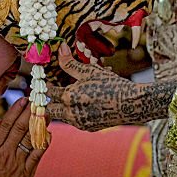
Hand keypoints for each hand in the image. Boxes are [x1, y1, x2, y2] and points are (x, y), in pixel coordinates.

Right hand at [0, 97, 46, 176]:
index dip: (16, 111)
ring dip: (40, 125)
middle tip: (38, 101)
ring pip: (31, 140)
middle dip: (30, 113)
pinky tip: (48, 133)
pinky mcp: (26, 173)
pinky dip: (43, 143)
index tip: (23, 100)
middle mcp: (5, 155)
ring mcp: (17, 164)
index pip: (6, 125)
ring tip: (45, 113)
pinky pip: (37, 155)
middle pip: (21, 129)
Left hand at [46, 46, 176, 129]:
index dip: (45, 85)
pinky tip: (85, 103)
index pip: (49, 92)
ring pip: (63, 116)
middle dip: (49, 101)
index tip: (45, 81)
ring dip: (63, 107)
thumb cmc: (111, 84)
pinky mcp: (88, 127)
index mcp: (69, 97)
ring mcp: (80, 123)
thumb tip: (61, 49)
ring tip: (70, 96)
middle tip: (52, 92)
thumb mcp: (90, 71)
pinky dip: (75, 113)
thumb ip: (71, 63)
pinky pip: (75, 121)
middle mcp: (71, 113)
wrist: (131, 104)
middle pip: (50, 110)